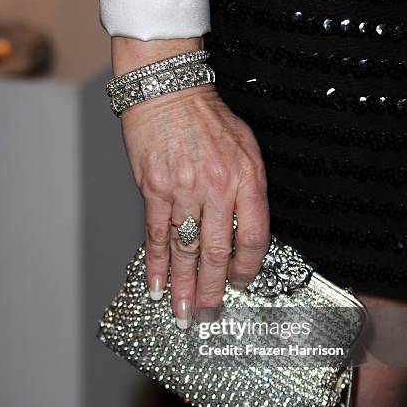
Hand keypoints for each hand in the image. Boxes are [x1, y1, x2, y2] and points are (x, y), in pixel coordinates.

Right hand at [113, 37, 269, 327]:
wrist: (170, 91)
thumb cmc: (210, 119)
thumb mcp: (246, 149)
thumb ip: (248, 190)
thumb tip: (243, 232)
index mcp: (246, 180)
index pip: (253, 237)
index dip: (247, 267)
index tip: (240, 284)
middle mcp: (217, 189)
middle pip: (217, 252)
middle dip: (213, 290)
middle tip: (209, 316)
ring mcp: (183, 190)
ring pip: (185, 250)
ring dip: (184, 287)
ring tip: (183, 314)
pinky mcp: (153, 190)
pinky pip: (155, 235)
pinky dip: (156, 264)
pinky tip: (156, 286)